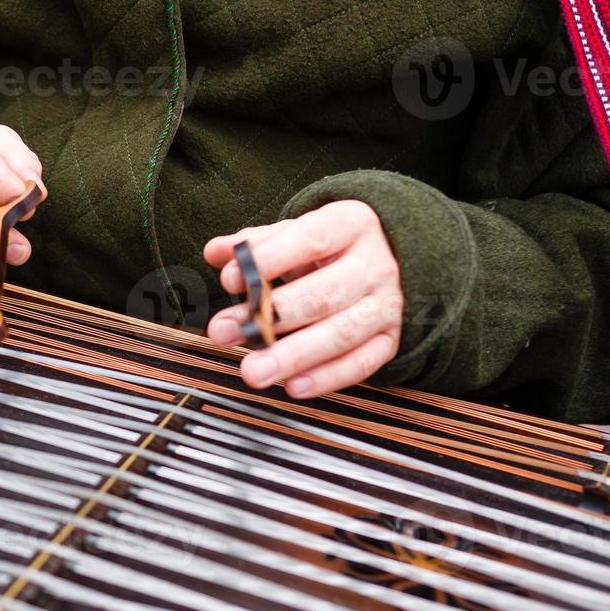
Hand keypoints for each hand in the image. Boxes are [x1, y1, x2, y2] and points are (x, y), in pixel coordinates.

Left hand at [203, 201, 402, 398]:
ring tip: (255, 371)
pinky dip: (326, 378)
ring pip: (341, 334)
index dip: (268, 261)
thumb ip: (257, 243)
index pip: (310, 240)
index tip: (230, 279)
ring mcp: (386, 305)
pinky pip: (361, 363)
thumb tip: (217, 252)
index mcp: (351, 225)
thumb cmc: (332, 247)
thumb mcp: (297, 233)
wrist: (392, 257)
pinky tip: (293, 385)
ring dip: (293, 357)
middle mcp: (374, 265)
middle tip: (225, 332)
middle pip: (323, 294)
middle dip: (270, 317)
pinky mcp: (390, 339)